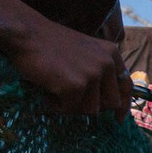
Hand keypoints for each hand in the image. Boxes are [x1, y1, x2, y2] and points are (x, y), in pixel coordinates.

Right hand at [5, 16, 131, 115]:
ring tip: (55, 90)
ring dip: (72, 106)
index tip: (118, 119)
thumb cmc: (49, 43)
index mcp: (111, 53)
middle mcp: (106, 63)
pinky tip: (47, 92)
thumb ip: (98, 70)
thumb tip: (107, 103)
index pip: (126, 85)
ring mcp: (92, 74)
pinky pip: (70, 110)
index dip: (123, 105)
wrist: (26, 33)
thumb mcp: (84, 51)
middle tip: (71, 99)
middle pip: (110, 103)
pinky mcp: (76, 86)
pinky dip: (56, 106)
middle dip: (91, 106)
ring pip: (91, 110)